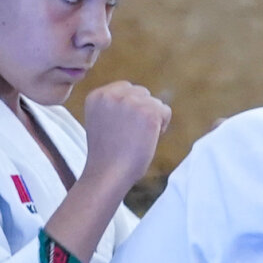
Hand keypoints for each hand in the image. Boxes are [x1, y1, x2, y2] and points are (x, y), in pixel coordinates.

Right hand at [79, 81, 172, 195]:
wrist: (108, 174)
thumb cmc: (106, 154)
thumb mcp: (100, 120)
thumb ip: (113, 105)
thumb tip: (138, 96)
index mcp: (97, 96)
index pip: (125, 88)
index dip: (129, 108)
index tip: (121, 127)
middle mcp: (113, 94)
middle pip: (141, 92)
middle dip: (141, 110)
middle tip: (131, 134)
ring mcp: (131, 102)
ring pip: (154, 102)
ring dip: (151, 119)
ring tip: (137, 138)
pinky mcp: (149, 112)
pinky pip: (165, 111)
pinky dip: (162, 126)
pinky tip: (147, 139)